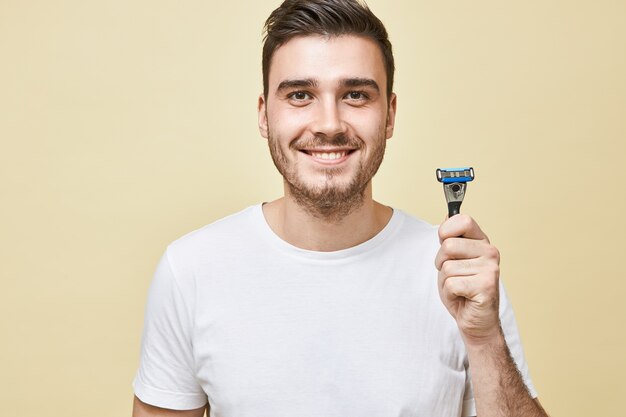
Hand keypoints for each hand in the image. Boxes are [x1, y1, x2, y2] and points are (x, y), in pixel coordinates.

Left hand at [435, 214, 501, 343]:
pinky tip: (462, 297)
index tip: (445, 243)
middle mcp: (490, 252)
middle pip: (448, 245)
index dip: (446, 231)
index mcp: (482, 242)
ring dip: (445, 281)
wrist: (476, 321)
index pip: (462, 220)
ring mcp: (490, 269)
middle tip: (453, 275)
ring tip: (459, 288)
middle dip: (441, 262)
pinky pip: (451, 283)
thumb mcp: (453, 259)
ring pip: (447, 267)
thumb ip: (452, 239)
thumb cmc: (462, 289)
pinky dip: (450, 294)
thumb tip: (447, 216)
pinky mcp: (486, 286)